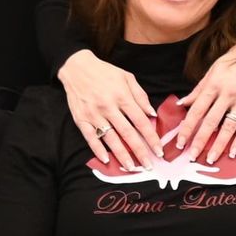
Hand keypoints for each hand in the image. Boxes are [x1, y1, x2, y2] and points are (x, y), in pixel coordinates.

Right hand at [58, 49, 159, 170]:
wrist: (76, 67)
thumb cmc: (105, 72)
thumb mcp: (127, 77)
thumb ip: (140, 96)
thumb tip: (151, 113)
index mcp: (122, 96)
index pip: (140, 121)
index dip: (151, 137)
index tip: (159, 150)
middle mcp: (108, 107)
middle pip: (128, 133)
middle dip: (140, 151)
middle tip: (149, 166)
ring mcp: (94, 114)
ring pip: (110, 138)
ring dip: (122, 155)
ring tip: (132, 168)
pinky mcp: (81, 119)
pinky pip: (90, 138)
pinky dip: (98, 150)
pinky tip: (106, 160)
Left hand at [176, 36, 235, 163]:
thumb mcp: (214, 69)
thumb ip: (199, 89)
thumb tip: (181, 103)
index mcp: (214, 84)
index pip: (196, 110)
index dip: (187, 128)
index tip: (180, 142)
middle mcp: (227, 94)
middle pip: (210, 122)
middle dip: (199, 141)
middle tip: (191, 156)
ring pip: (228, 127)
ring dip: (218, 145)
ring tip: (210, 159)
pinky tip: (233, 152)